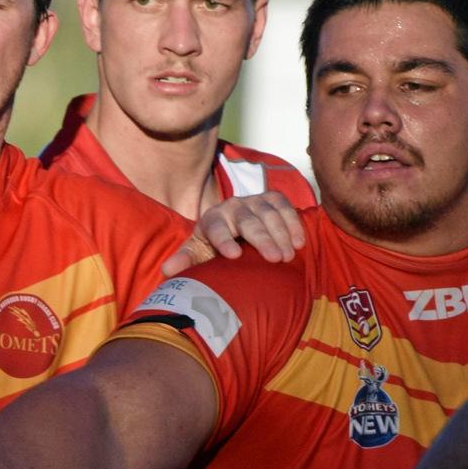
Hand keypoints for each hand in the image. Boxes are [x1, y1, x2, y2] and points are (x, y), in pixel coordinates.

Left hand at [162, 190, 306, 276]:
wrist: (233, 227)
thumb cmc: (215, 247)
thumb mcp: (199, 253)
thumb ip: (186, 260)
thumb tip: (167, 269)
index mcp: (212, 220)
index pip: (216, 229)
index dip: (223, 240)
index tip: (233, 255)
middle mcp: (233, 206)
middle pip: (248, 221)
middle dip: (262, 239)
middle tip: (276, 259)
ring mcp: (254, 201)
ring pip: (269, 213)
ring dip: (281, 234)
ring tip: (288, 256)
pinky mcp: (272, 199)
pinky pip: (285, 206)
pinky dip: (293, 223)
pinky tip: (300, 242)